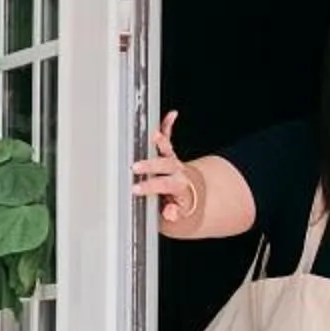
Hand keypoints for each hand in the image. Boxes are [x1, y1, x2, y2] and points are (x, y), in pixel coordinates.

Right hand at [133, 110, 201, 230]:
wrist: (194, 195)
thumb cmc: (181, 205)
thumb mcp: (178, 215)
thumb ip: (173, 213)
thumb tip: (170, 212)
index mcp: (179, 187)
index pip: (164, 185)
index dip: (150, 187)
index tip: (136, 189)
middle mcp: (178, 172)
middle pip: (164, 166)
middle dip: (150, 166)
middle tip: (135, 168)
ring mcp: (174, 161)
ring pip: (167, 150)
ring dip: (161, 142)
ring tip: (154, 136)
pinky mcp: (170, 154)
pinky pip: (169, 138)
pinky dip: (169, 125)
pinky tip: (172, 114)